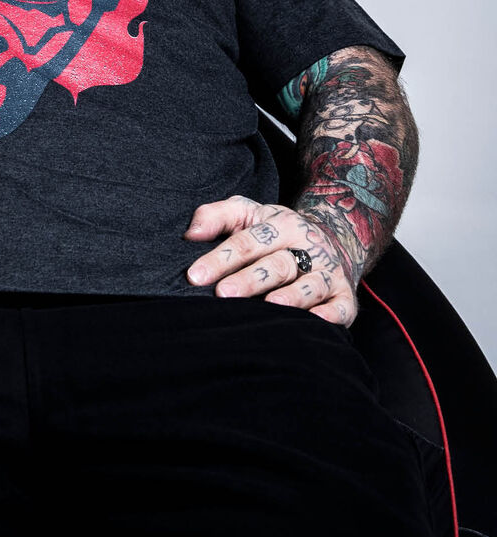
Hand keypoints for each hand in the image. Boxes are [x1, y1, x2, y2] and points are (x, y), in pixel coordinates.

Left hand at [183, 195, 357, 325]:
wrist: (331, 240)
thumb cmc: (274, 233)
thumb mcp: (248, 214)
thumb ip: (216, 216)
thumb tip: (191, 233)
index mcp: (281, 225)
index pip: (248, 241)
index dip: (221, 258)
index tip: (194, 275)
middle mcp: (307, 248)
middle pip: (277, 264)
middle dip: (250, 279)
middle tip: (223, 293)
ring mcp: (328, 272)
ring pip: (310, 284)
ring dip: (292, 296)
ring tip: (271, 305)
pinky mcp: (345, 296)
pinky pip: (341, 307)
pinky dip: (331, 315)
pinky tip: (316, 322)